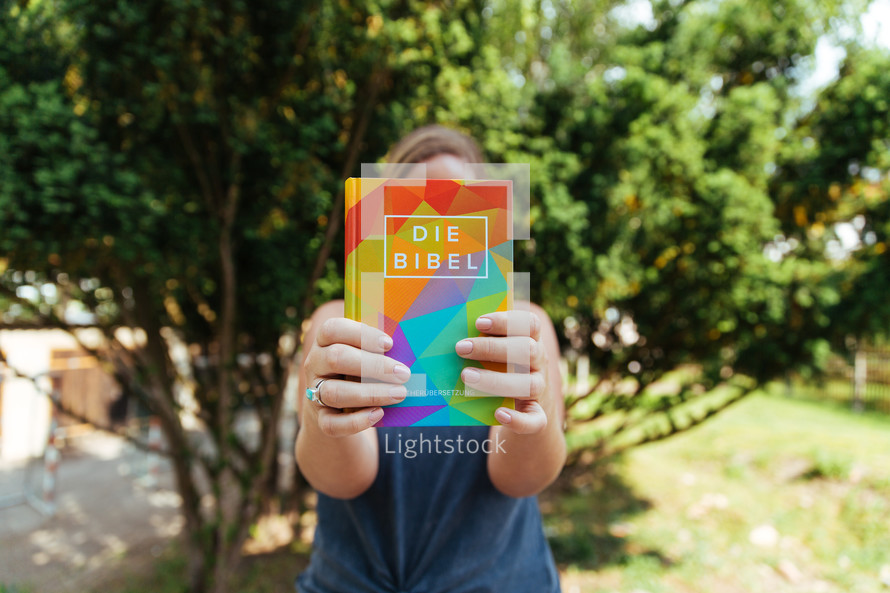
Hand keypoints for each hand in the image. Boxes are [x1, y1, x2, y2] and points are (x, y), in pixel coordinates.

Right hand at [301, 318, 409, 436]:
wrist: (339, 408)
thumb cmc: (359, 371)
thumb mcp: (364, 354)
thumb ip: (378, 349)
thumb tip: (408, 350)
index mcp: (324, 341)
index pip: (333, 329)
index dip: (361, 334)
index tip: (389, 344)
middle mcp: (314, 364)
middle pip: (336, 358)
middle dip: (374, 365)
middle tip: (403, 373)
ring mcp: (314, 392)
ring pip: (334, 392)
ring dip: (371, 393)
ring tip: (399, 394)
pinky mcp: (320, 419)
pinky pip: (332, 424)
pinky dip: (357, 421)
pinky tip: (378, 413)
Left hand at [454, 311, 547, 434]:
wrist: (524, 408)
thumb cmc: (503, 369)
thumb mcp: (499, 351)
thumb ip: (483, 340)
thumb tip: (451, 331)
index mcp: (532, 340)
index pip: (530, 324)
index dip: (506, 321)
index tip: (479, 323)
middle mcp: (539, 363)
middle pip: (527, 350)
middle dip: (492, 348)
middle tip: (461, 348)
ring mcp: (540, 389)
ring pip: (529, 385)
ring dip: (496, 380)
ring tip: (466, 376)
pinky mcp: (538, 415)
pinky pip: (535, 421)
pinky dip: (518, 420)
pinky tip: (498, 414)